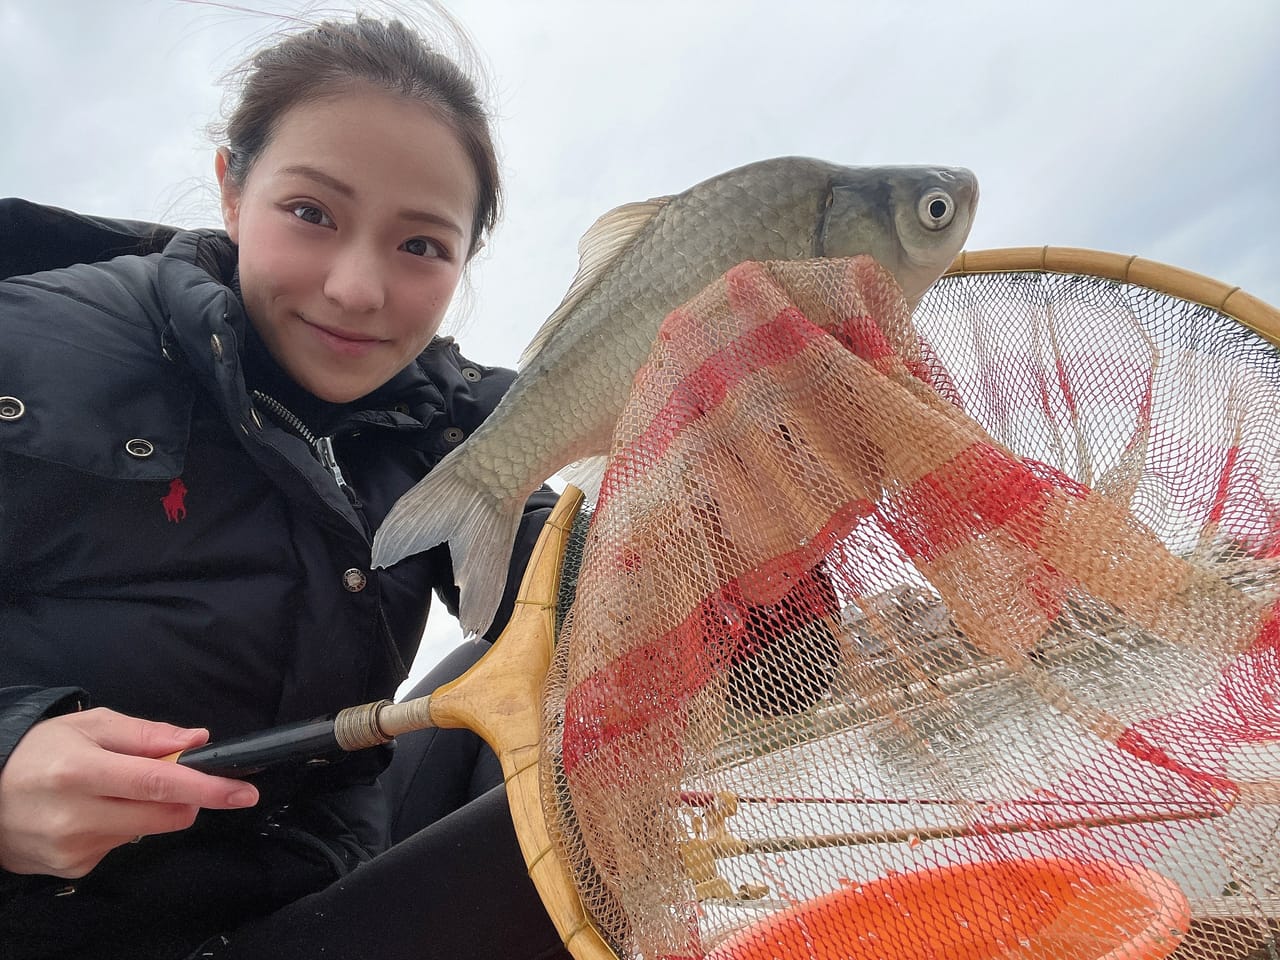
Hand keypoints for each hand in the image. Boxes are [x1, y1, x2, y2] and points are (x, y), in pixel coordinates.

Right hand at [0, 707, 259, 876]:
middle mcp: (76, 815)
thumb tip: (197, 740)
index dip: (208, 788)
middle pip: (163, 814)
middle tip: (168, 776)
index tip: (244, 792)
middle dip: (183, 796)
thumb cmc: (39, 751)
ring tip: (107, 790)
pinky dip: (119, 828)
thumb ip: (147, 734)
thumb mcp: (90, 726)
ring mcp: (73, 849)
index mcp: (81, 771)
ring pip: (145, 831)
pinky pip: (120, 847)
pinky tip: (89, 813)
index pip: (160, 782)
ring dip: (145, 810)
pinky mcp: (72, 869)